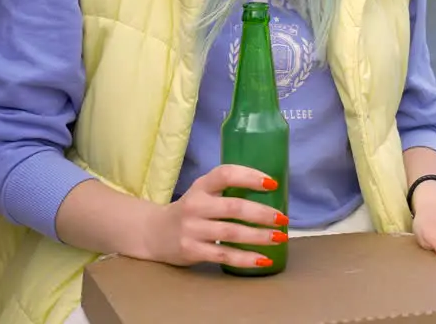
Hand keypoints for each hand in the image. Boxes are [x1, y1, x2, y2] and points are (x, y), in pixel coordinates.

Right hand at [142, 164, 288, 269]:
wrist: (152, 233)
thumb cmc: (190, 211)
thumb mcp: (203, 193)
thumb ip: (227, 191)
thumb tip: (272, 194)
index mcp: (201, 186)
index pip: (225, 174)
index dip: (250, 176)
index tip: (272, 184)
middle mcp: (195, 205)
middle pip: (233, 207)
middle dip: (262, 213)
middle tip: (283, 218)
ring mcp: (192, 229)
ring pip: (231, 233)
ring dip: (259, 236)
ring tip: (279, 237)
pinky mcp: (191, 250)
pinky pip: (223, 255)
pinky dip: (245, 258)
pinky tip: (263, 260)